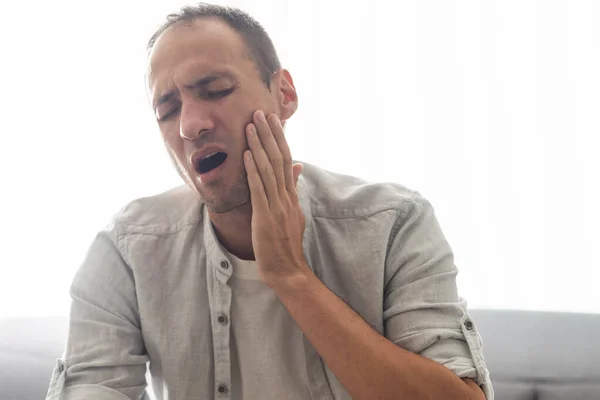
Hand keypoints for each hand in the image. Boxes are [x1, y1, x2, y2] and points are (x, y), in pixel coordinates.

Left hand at [243, 109, 310, 286]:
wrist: (288, 269)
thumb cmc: (286, 244)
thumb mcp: (293, 213)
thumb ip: (293, 189)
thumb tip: (297, 167)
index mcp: (291, 195)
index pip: (286, 160)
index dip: (278, 138)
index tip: (272, 120)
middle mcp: (286, 196)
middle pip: (279, 158)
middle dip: (269, 134)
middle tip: (260, 112)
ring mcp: (277, 206)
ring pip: (269, 169)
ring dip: (259, 145)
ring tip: (250, 125)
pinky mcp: (266, 216)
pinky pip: (259, 189)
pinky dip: (253, 171)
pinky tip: (247, 155)